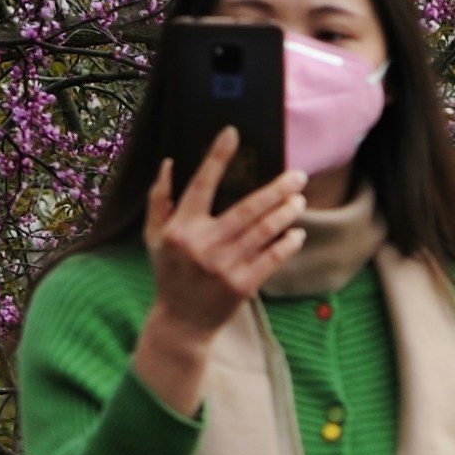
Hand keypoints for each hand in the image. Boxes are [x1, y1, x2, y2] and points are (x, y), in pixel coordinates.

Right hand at [130, 135, 313, 415]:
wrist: (182, 322)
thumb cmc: (169, 273)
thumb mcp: (153, 237)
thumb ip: (159, 200)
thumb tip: (167, 163)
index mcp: (180, 227)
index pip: (201, 184)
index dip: (217, 157)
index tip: (233, 133)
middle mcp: (202, 244)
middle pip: (246, 208)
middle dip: (276, 189)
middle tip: (298, 175)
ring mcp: (223, 266)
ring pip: (263, 232)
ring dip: (285, 214)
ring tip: (300, 200)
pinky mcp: (242, 286)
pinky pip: (271, 259)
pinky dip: (286, 244)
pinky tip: (297, 233)